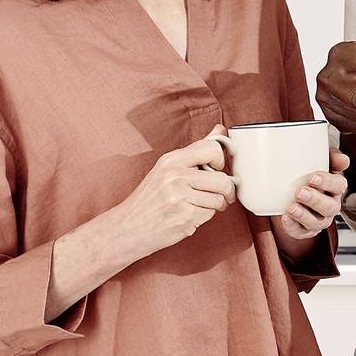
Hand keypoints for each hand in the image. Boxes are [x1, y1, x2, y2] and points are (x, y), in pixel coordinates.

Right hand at [117, 129, 235, 254]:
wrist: (128, 227)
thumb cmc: (149, 198)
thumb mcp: (166, 168)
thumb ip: (195, 151)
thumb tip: (219, 129)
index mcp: (171, 160)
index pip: (211, 148)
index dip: (220, 159)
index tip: (218, 168)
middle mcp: (175, 175)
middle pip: (222, 179)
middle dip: (227, 190)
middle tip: (221, 195)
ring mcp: (179, 196)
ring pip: (218, 199)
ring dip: (215, 206)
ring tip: (200, 206)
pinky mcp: (185, 216)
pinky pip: (210, 214)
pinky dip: (204, 217)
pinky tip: (190, 216)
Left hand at [279, 151, 350, 241]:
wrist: (291, 193)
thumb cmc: (309, 175)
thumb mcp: (319, 161)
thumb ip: (330, 156)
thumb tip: (342, 159)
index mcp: (335, 188)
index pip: (339, 186)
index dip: (327, 182)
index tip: (312, 177)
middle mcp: (330, 206)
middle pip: (329, 207)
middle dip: (315, 200)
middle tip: (300, 192)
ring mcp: (319, 220)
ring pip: (316, 222)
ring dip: (304, 215)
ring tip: (291, 207)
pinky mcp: (305, 230)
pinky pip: (301, 232)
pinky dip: (293, 226)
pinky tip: (285, 218)